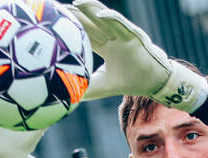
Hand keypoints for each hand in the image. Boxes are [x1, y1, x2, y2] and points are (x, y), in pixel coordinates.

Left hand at [65, 0, 207, 110]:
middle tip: (60, 8)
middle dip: (77, 14)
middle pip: (91, 22)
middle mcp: (112, 37)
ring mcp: (122, 34)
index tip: (56, 23)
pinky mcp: (134, 35)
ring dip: (91, 8)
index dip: (71, 28)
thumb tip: (68, 98)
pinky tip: (100, 13)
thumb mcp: (102, 85)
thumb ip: (86, 88)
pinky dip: (111, 17)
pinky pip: (122, 23)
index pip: (85, 33)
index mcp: (105, 46)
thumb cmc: (129, 82)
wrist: (152, 83)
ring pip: (104, 17)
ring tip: (77, 2)